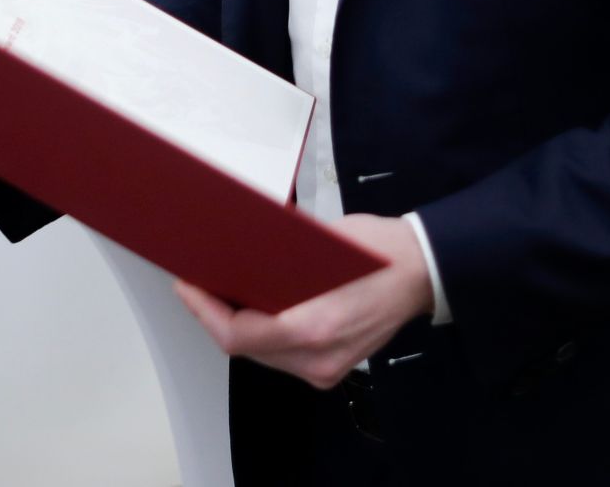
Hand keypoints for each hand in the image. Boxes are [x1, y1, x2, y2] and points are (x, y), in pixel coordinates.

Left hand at [174, 214, 433, 389]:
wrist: (424, 272)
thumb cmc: (377, 250)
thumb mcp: (321, 240)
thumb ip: (278, 256)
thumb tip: (234, 248)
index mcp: (314, 326)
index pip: (238, 333)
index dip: (203, 310)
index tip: (186, 284)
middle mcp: (317, 357)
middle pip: (244, 347)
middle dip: (213, 316)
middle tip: (194, 284)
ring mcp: (326, 369)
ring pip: (260, 355)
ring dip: (235, 327)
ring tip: (216, 293)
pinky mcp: (331, 369)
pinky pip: (281, 356)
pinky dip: (261, 334)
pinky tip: (250, 308)